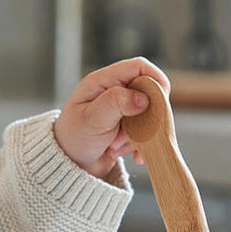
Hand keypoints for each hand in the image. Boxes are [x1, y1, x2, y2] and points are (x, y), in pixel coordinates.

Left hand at [53, 57, 168, 178]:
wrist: (69, 164)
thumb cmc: (74, 138)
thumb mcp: (92, 119)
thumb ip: (116, 103)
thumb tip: (143, 98)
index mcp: (103, 81)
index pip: (139, 67)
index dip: (155, 79)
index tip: (162, 100)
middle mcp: (114, 90)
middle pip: (149, 91)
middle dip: (145, 116)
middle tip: (130, 134)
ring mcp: (121, 108)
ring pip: (149, 114)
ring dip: (139, 134)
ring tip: (115, 146)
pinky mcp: (127, 125)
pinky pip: (146, 130)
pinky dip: (140, 144)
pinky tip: (125, 154)